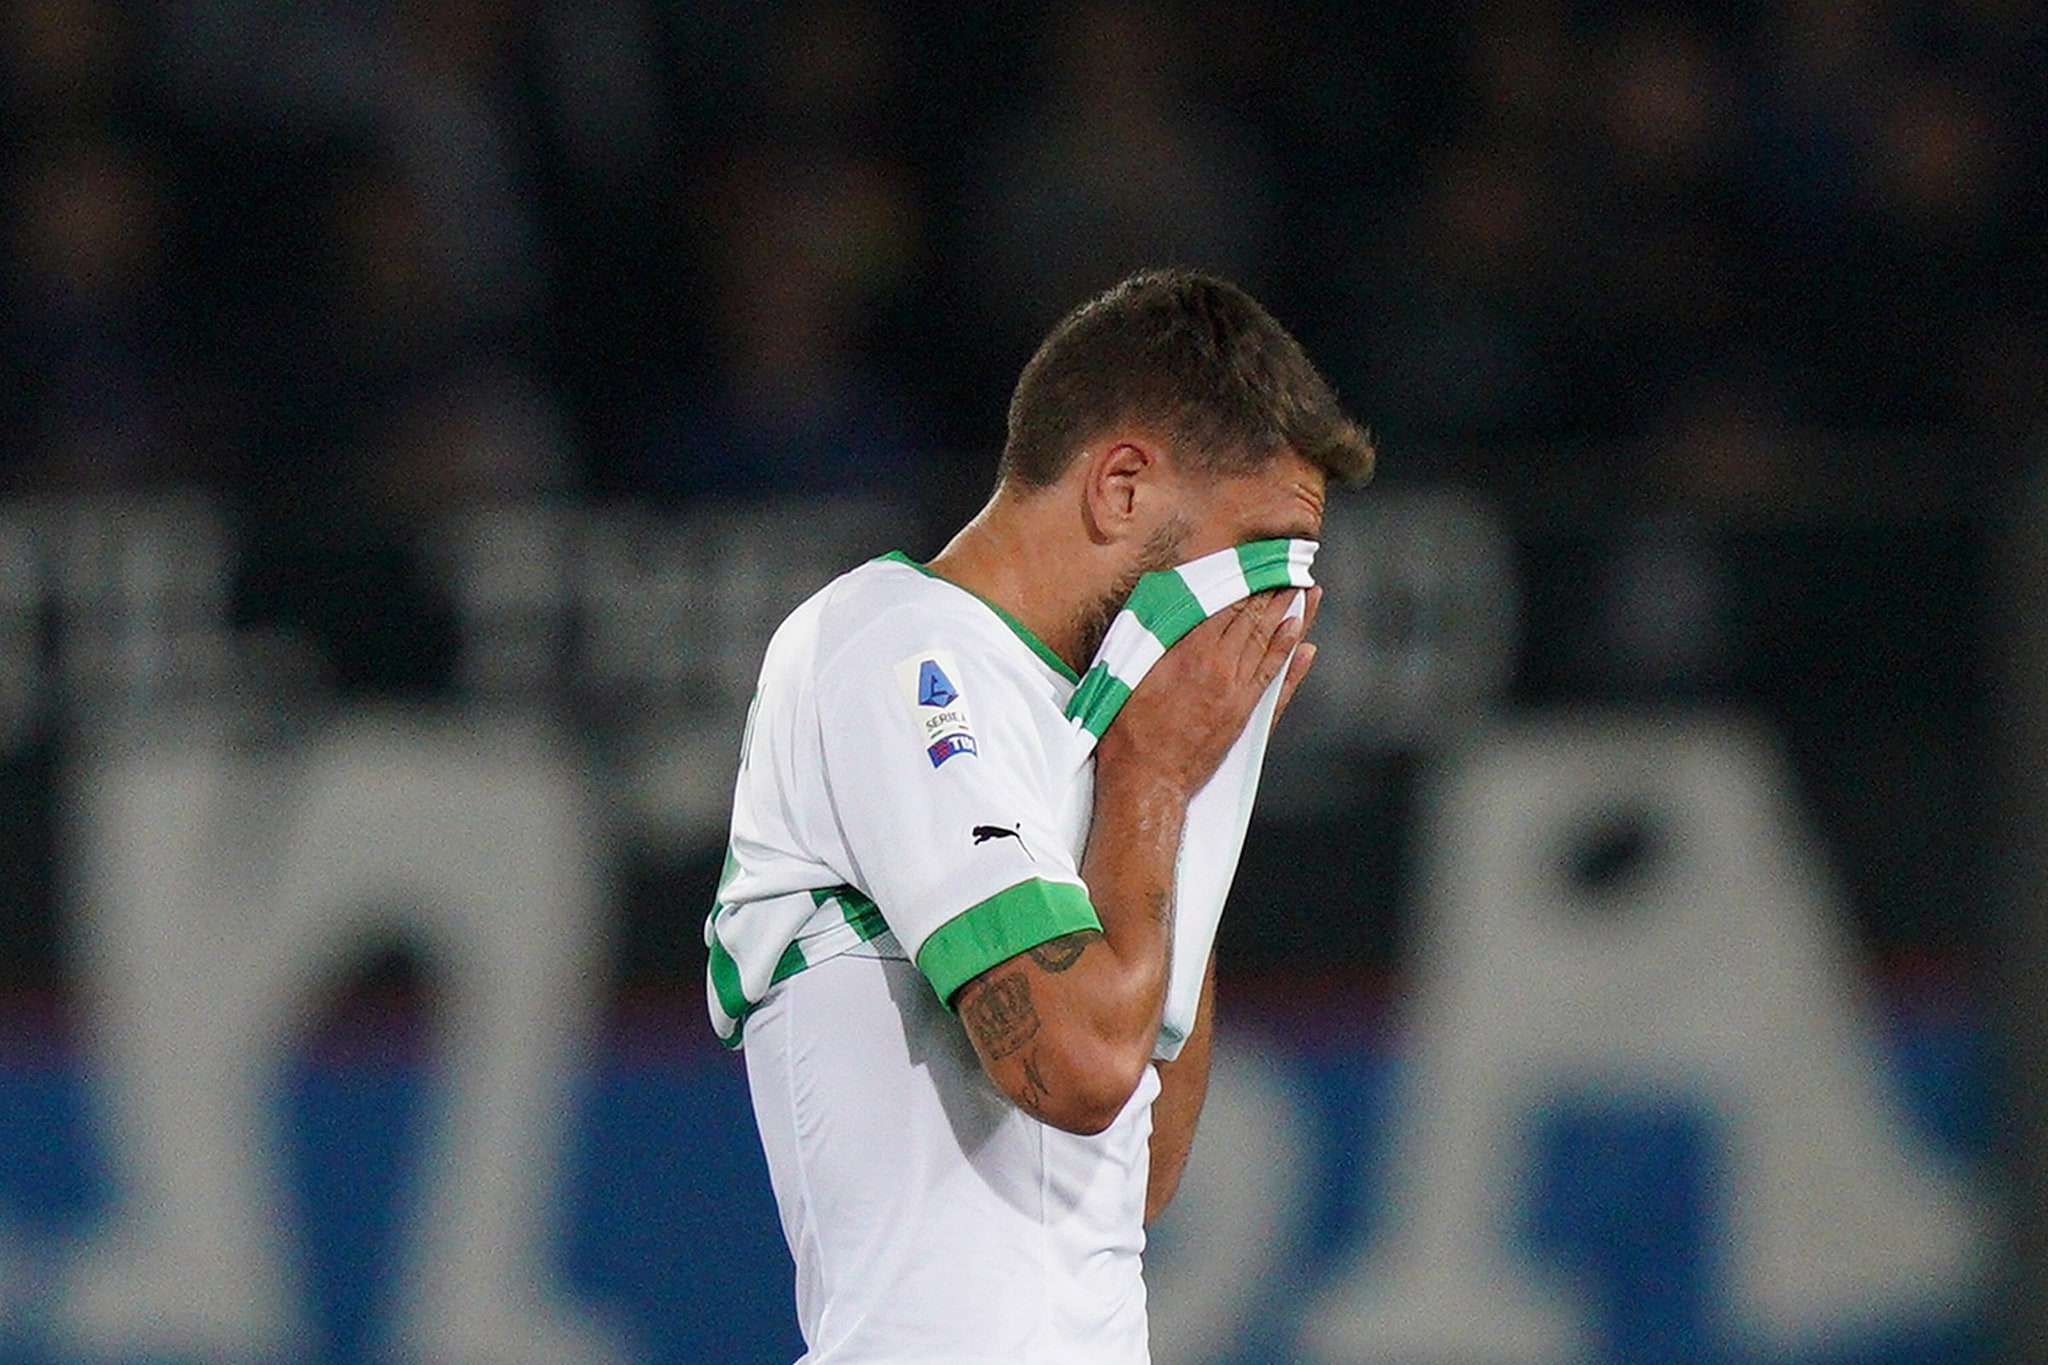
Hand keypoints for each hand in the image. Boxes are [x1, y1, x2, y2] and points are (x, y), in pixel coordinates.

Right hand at [1096, 584, 1317, 800]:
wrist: (1149, 779)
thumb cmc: (1130, 730)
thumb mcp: (1132, 673)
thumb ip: (1157, 639)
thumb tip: (1172, 607)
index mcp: (1191, 652)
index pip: (1226, 605)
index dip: (1246, 581)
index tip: (1260, 561)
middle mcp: (1220, 666)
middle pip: (1253, 619)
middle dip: (1273, 591)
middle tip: (1292, 566)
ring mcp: (1237, 691)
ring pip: (1269, 643)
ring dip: (1289, 615)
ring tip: (1305, 591)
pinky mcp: (1246, 714)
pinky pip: (1275, 679)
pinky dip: (1289, 657)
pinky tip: (1302, 641)